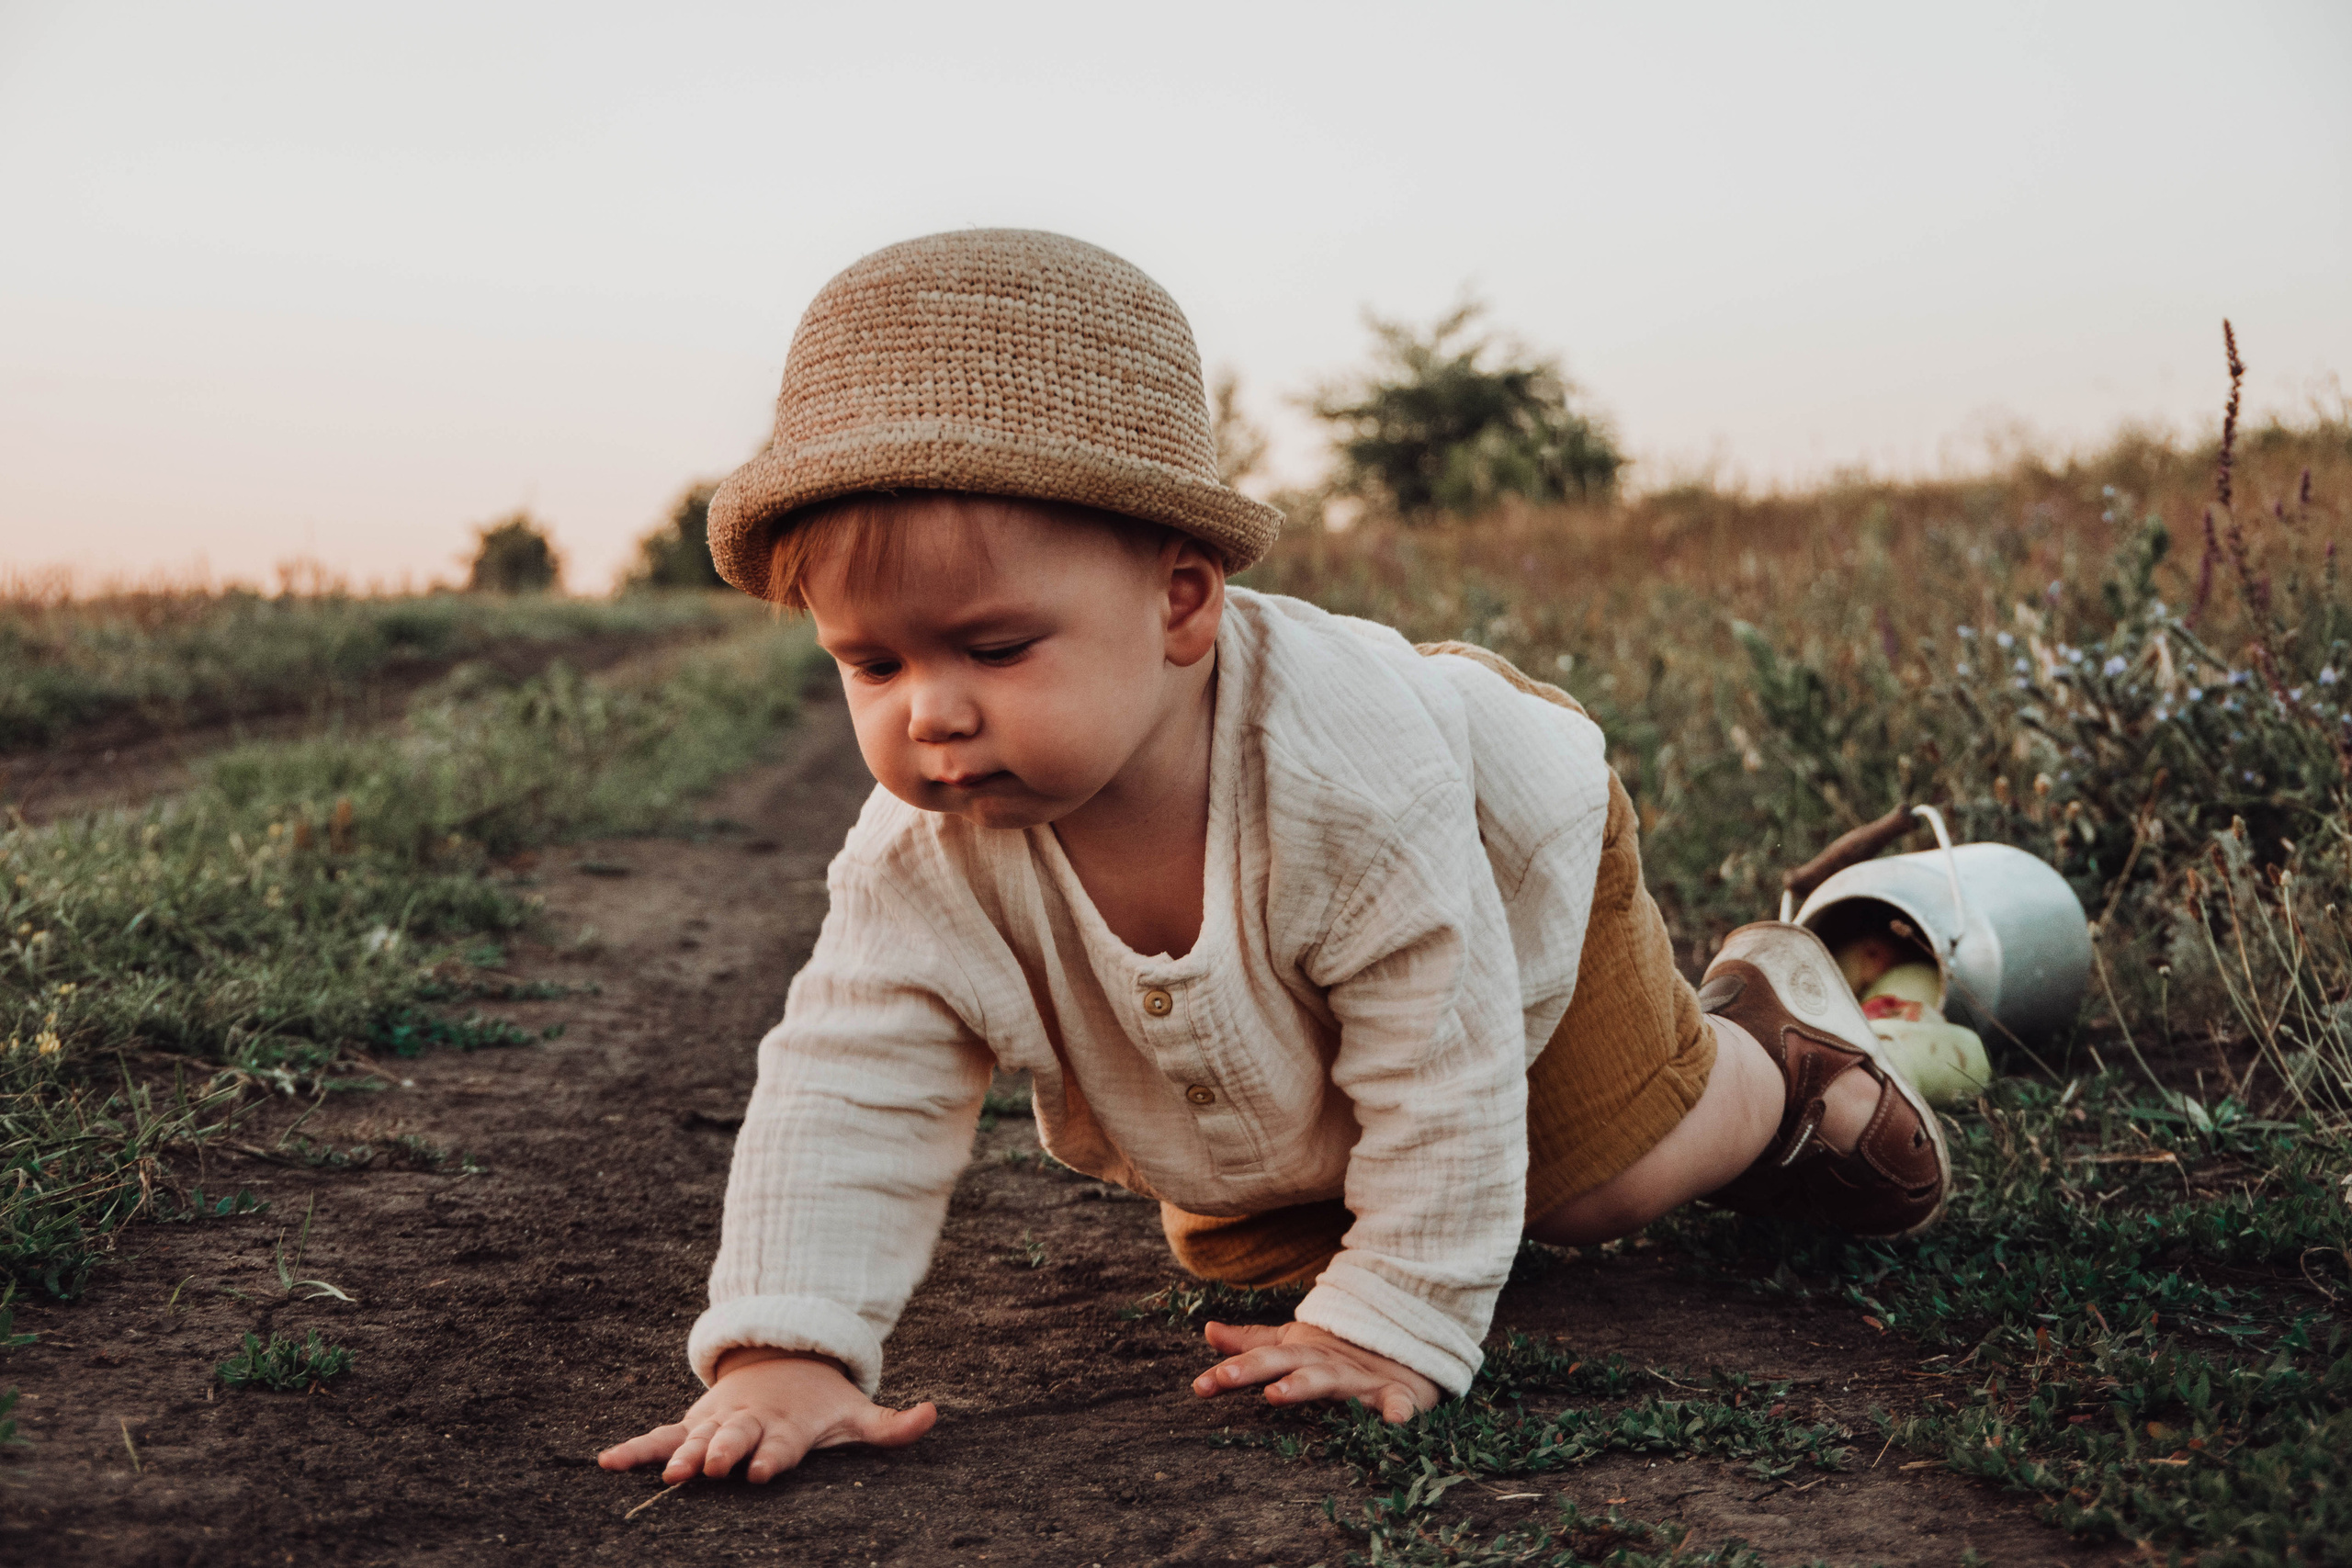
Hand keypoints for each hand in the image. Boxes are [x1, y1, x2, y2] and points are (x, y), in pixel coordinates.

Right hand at [597, 1349, 935, 1483]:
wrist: (784, 1364)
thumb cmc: (822, 1404)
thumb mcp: (857, 1413)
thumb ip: (892, 1425)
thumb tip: (934, 1413)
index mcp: (788, 1426)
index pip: (780, 1445)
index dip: (772, 1457)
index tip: (761, 1472)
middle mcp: (749, 1423)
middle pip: (735, 1439)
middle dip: (724, 1453)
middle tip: (714, 1468)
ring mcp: (718, 1423)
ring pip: (695, 1439)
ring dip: (680, 1455)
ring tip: (663, 1474)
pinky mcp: (693, 1426)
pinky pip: (661, 1437)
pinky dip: (635, 1449)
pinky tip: (606, 1462)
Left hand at [1189, 1320, 1441, 1423]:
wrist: (1407, 1349)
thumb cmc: (1339, 1355)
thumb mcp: (1294, 1344)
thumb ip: (1253, 1343)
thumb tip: (1208, 1330)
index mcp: (1302, 1354)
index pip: (1261, 1358)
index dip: (1231, 1369)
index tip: (1200, 1385)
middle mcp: (1327, 1363)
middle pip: (1287, 1362)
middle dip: (1255, 1368)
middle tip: (1225, 1377)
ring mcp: (1361, 1378)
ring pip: (1331, 1379)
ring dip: (1305, 1384)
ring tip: (1277, 1394)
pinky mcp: (1397, 1393)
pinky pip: (1398, 1402)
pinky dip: (1398, 1409)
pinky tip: (1394, 1421)